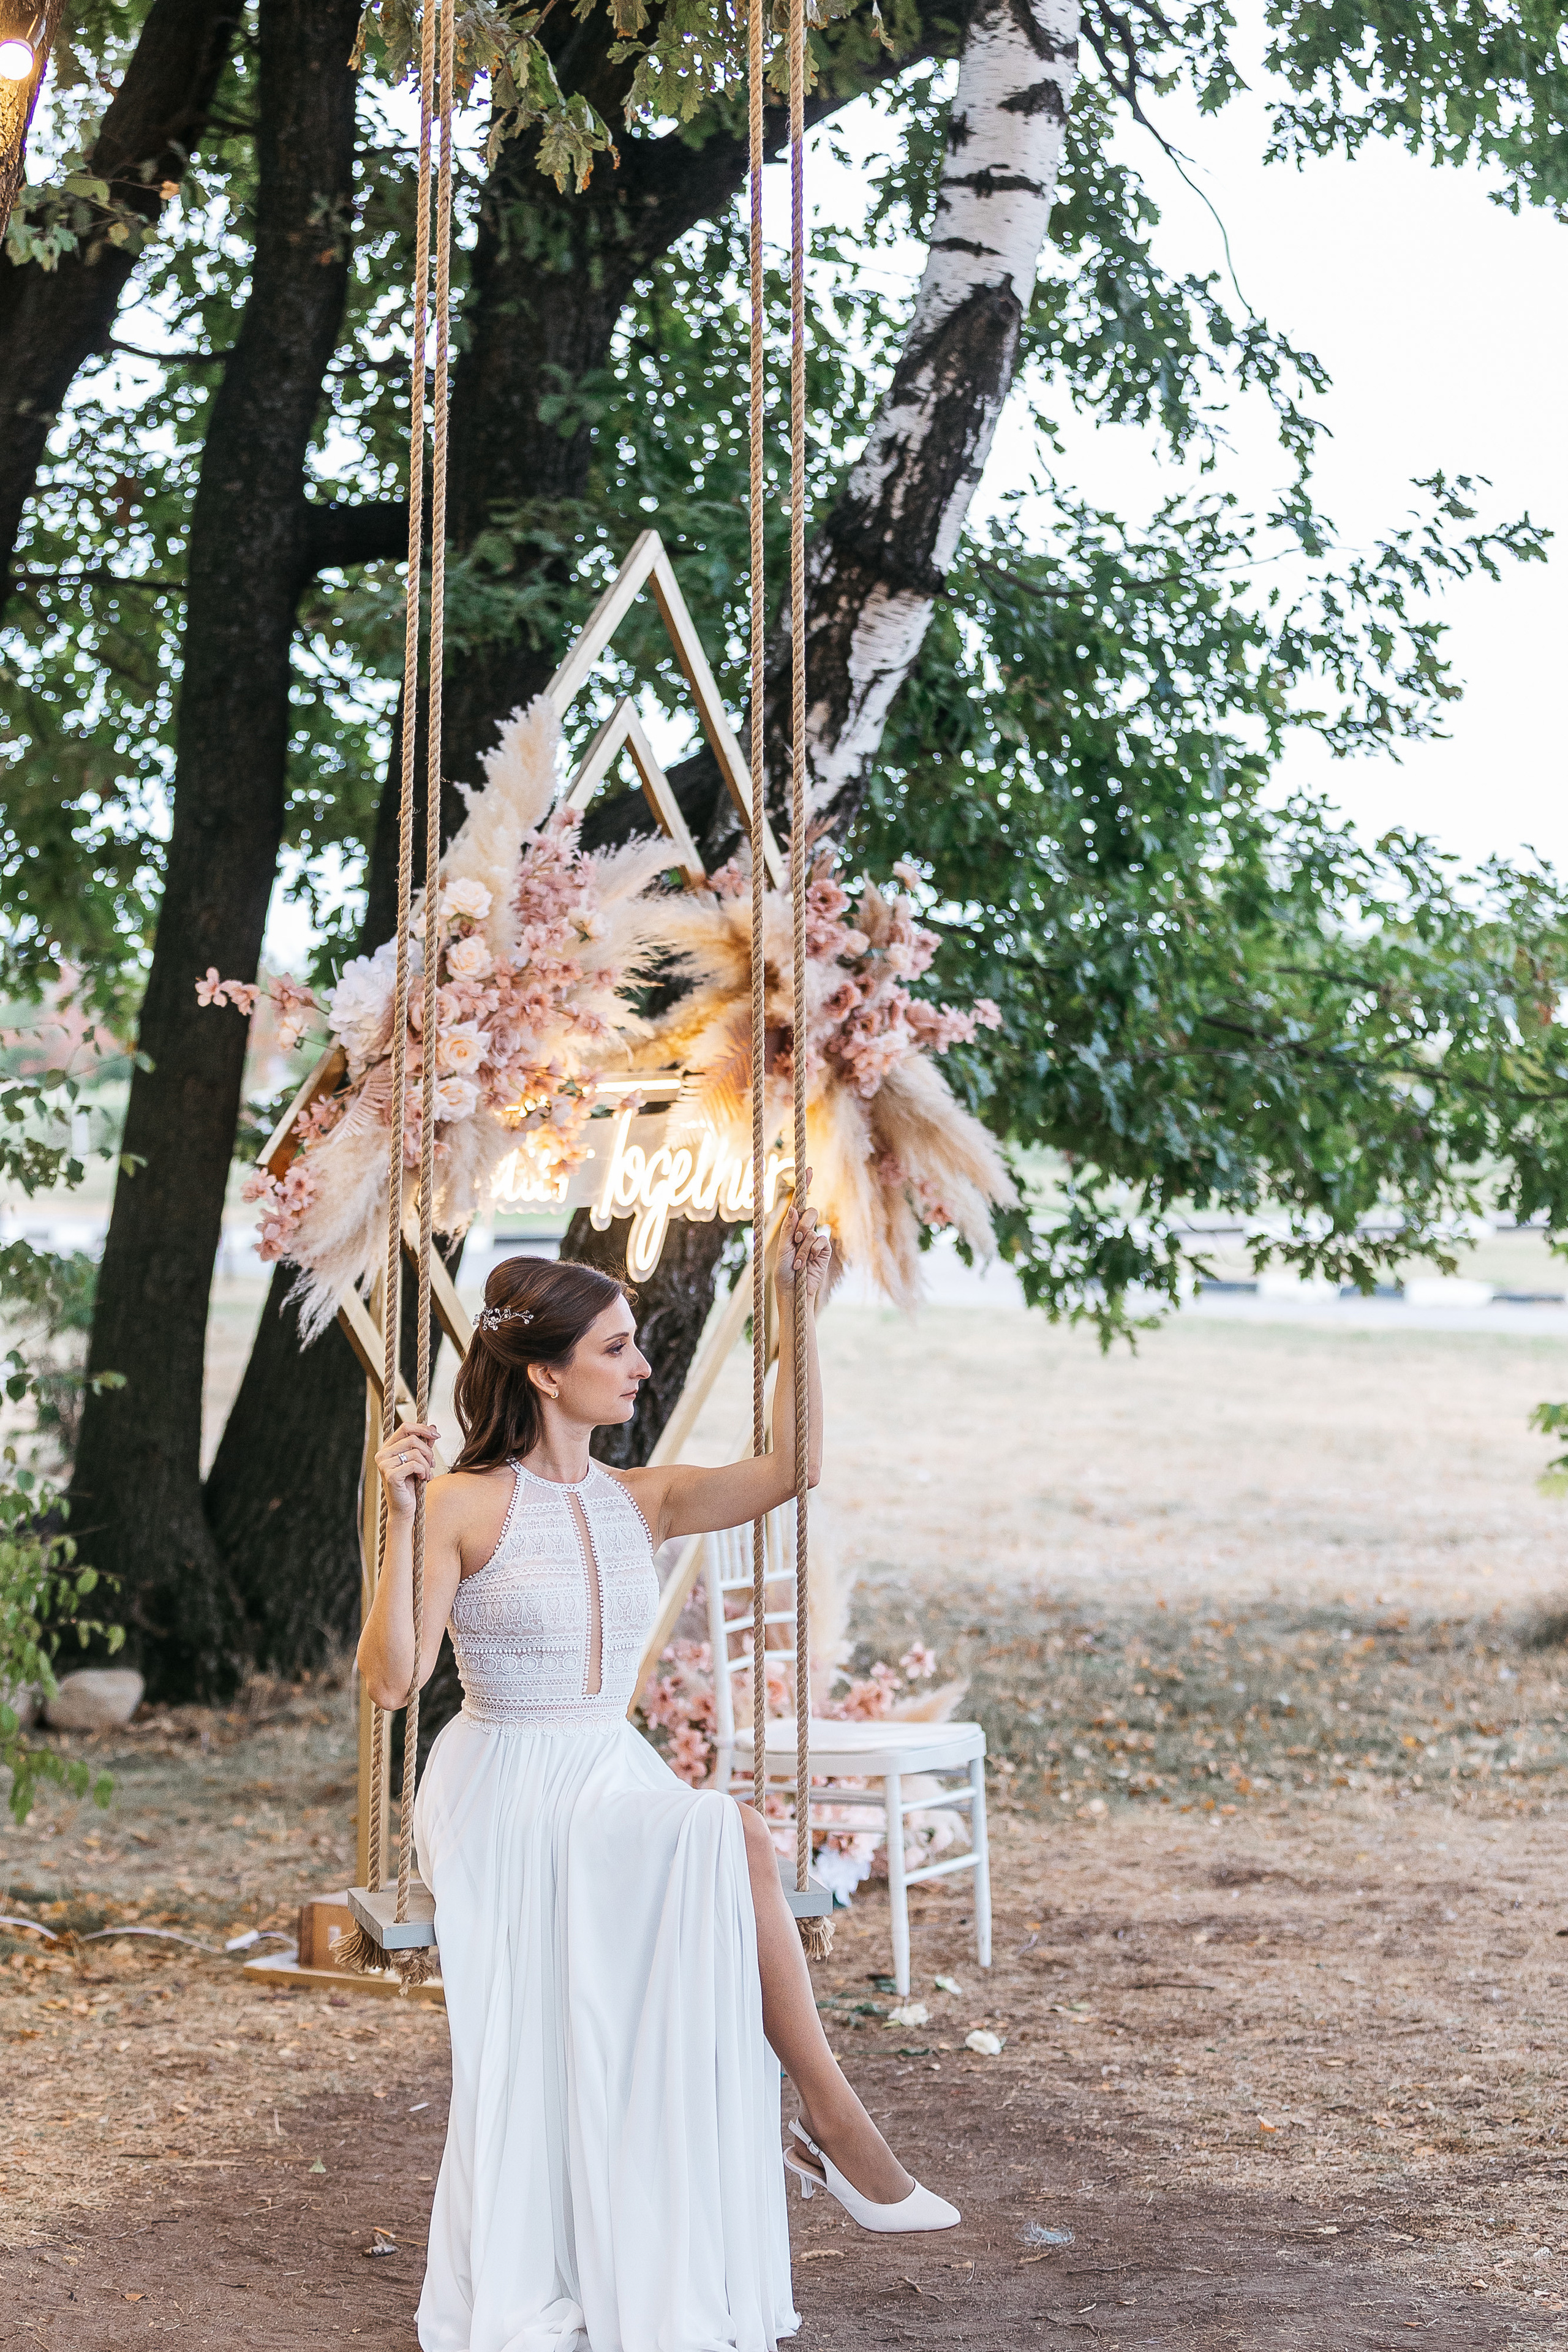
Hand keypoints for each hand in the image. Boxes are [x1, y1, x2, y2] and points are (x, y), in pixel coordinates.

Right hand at [376, 1422, 437, 1515]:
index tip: (436, 1435)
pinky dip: (424, 1471)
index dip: (422, 1428)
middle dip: (428, 1451)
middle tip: (432, 1464)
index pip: (405, 1427)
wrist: (404, 1508)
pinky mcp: (390, 1475)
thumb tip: (434, 1427)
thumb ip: (424, 1444)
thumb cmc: (411, 1484)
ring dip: (427, 1464)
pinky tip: (423, 1478)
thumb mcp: (419, 1461)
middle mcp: (382, 1454)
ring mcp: (384, 1465)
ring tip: (427, 1474)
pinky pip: (414, 1465)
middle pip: (412, 1439)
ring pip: (415, 1452)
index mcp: (387, 1448)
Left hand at [776, 1177, 830, 1307]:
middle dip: (802, 1225)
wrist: (794, 1291)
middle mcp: (805, 1230)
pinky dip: (812, 1251)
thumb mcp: (782, 1249)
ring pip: (814, 1228)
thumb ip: (788, 1229)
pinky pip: (822, 1240)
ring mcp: (816, 1240)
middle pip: (809, 1212)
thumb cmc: (784, 1271)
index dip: (805, 1185)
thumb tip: (793, 1209)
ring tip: (798, 1261)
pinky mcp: (825, 1250)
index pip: (799, 1203)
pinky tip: (806, 1263)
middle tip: (796, 1240)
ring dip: (803, 1245)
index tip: (808, 1169)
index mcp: (792, 1227)